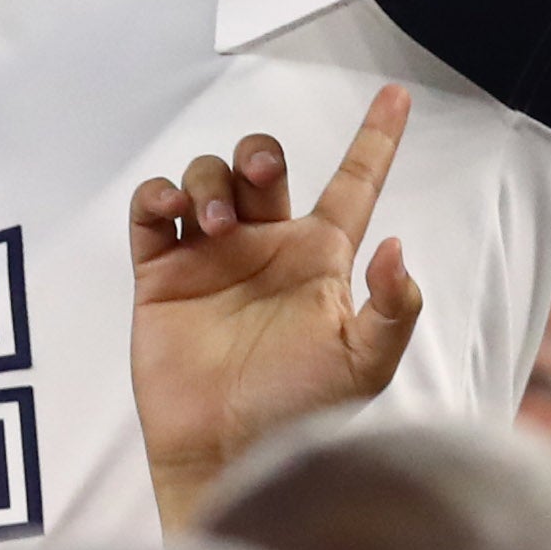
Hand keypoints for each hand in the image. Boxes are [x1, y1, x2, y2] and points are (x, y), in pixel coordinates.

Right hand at [130, 86, 424, 529]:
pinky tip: (174, 215)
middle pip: (262, 165)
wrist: (225, 454)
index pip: (354, 182)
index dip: (375, 137)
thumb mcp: (365, 364)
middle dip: (259, 149)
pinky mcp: (162, 275)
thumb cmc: (299, 414)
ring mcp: (211, 258)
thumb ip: (393, 306)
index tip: (397, 95)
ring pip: (207, 178)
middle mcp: (266, 248)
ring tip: (215, 226)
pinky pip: (151, 210)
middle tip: (261, 172)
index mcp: (320, 258)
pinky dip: (158, 195)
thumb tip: (398, 244)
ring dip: (209, 182)